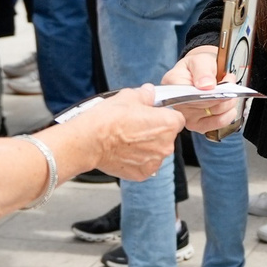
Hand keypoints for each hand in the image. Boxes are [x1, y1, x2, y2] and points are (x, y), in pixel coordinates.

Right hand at [60, 86, 183, 179]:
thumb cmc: (109, 119)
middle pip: (167, 137)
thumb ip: (145, 95)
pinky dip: (136, 160)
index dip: (164, 116)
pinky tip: (123, 151)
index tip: (153, 115)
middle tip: (135, 127)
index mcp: (168, 124)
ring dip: (146, 147)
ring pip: (155, 152)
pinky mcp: (142, 174)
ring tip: (127, 140)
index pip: (176, 119)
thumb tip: (149, 92)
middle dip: (155, 132)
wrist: (90, 140)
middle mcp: (166, 145)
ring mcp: (154, 162)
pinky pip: (144, 165)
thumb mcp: (128, 97)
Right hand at [161, 45, 236, 134]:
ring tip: (228, 89)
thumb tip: (206, 85)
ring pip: (216, 115)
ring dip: (228, 102)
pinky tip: (228, 102)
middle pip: (207, 106)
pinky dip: (229, 112)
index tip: (225, 82)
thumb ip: (202, 71)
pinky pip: (219, 123)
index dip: (211, 92)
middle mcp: (177, 105)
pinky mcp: (198, 126)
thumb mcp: (200, 60)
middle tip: (229, 80)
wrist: (200, 72)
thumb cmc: (198, 66)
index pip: (192, 95)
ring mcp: (187, 118)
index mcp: (173, 86)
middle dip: (223, 93)